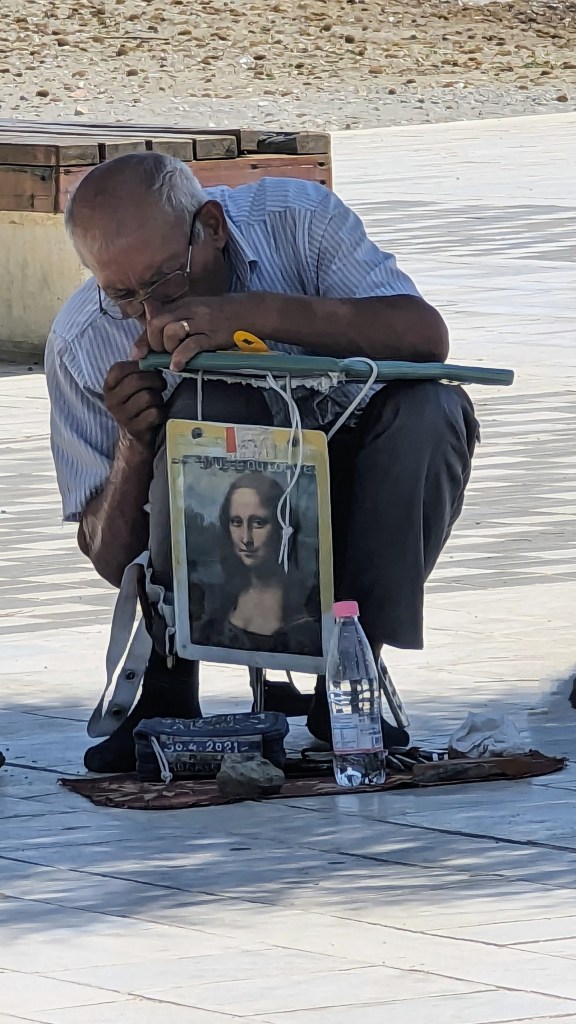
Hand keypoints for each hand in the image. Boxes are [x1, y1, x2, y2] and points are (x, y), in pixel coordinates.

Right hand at [103, 361, 165, 447]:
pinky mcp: (134, 428)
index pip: (121, 368)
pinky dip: (160, 412)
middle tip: (161, 385)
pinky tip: (157, 414)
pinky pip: (154, 413)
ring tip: (156, 401)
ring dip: (158, 398)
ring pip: (148, 397)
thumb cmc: (138, 403)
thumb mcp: (132, 385)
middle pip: (137, 381)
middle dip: (155, 381)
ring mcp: (121, 415)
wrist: (135, 436)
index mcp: (109, 386)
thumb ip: (138, 367)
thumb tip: (147, 350)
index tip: (151, 371)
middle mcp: (111, 400)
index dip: (141, 367)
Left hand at [133, 295, 259, 371]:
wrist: (249, 312)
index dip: (143, 337)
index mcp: (183, 304)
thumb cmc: (222, 316)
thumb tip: (155, 333)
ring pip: (171, 332)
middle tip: (160, 355)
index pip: (154, 318)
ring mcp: (201, 322)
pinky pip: (191, 346)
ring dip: (167, 348)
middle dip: (153, 343)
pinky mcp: (212, 335)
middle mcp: (189, 310)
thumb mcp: (197, 311)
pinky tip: (177, 366)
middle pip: (157, 323)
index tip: (137, 353)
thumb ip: (178, 319)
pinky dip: (180, 357)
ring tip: (173, 357)